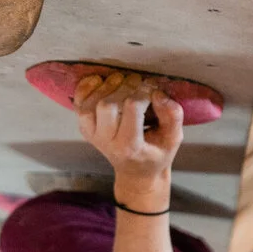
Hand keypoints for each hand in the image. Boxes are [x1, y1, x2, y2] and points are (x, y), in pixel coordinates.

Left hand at [74, 72, 183, 206]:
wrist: (136, 171)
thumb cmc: (157, 153)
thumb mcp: (174, 139)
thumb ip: (173, 116)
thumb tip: (158, 93)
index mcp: (130, 146)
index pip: (132, 108)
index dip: (143, 92)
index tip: (153, 88)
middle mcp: (107, 142)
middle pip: (107, 106)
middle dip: (124, 87)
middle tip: (137, 80)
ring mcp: (93, 136)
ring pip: (89, 105)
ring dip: (105, 87)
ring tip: (120, 79)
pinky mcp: (85, 129)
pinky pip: (78, 105)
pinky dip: (85, 88)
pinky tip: (98, 80)